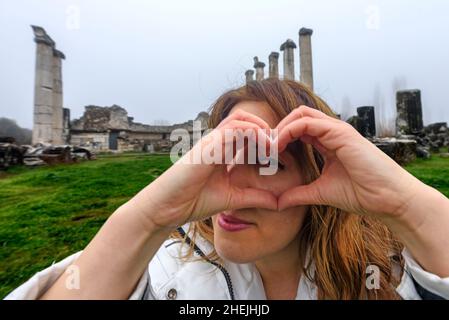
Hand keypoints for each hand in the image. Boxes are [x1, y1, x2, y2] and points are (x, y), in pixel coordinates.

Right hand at [130, 110, 277, 229]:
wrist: (166, 208)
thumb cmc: (193, 201)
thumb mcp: (232, 198)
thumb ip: (254, 196)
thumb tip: (278, 202)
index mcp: (221, 151)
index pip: (247, 133)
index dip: (266, 140)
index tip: (280, 156)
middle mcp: (216, 142)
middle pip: (246, 120)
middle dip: (266, 130)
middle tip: (279, 148)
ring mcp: (210, 142)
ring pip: (241, 120)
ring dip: (261, 130)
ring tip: (273, 149)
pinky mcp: (206, 146)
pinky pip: (233, 130)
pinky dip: (252, 134)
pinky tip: (263, 151)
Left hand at [276, 105, 422, 220]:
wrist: (389, 200)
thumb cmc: (362, 194)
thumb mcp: (321, 193)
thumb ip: (299, 194)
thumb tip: (277, 203)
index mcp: (328, 142)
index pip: (298, 129)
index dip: (279, 139)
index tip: (264, 156)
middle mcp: (332, 132)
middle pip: (296, 117)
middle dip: (276, 130)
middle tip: (262, 149)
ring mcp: (337, 130)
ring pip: (300, 115)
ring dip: (280, 129)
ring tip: (267, 149)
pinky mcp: (340, 133)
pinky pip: (307, 123)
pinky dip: (288, 131)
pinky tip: (278, 148)